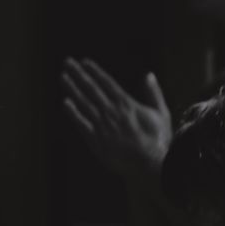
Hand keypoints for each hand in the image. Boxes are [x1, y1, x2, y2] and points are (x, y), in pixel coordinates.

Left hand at [60, 57, 171, 183]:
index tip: (84, 62)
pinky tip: (65, 103)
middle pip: (91, 88)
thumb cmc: (159, 140)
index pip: (107, 82)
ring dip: (72, 89)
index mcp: (127, 104)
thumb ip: (153, 93)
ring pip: (83, 102)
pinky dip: (72, 112)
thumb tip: (148, 75)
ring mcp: (101, 125)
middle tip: (68, 62)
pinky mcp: (95, 139)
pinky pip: (81, 123)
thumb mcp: (161, 113)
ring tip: (63, 77)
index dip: (95, 71)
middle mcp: (111, 111)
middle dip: (79, 74)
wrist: (150, 164)